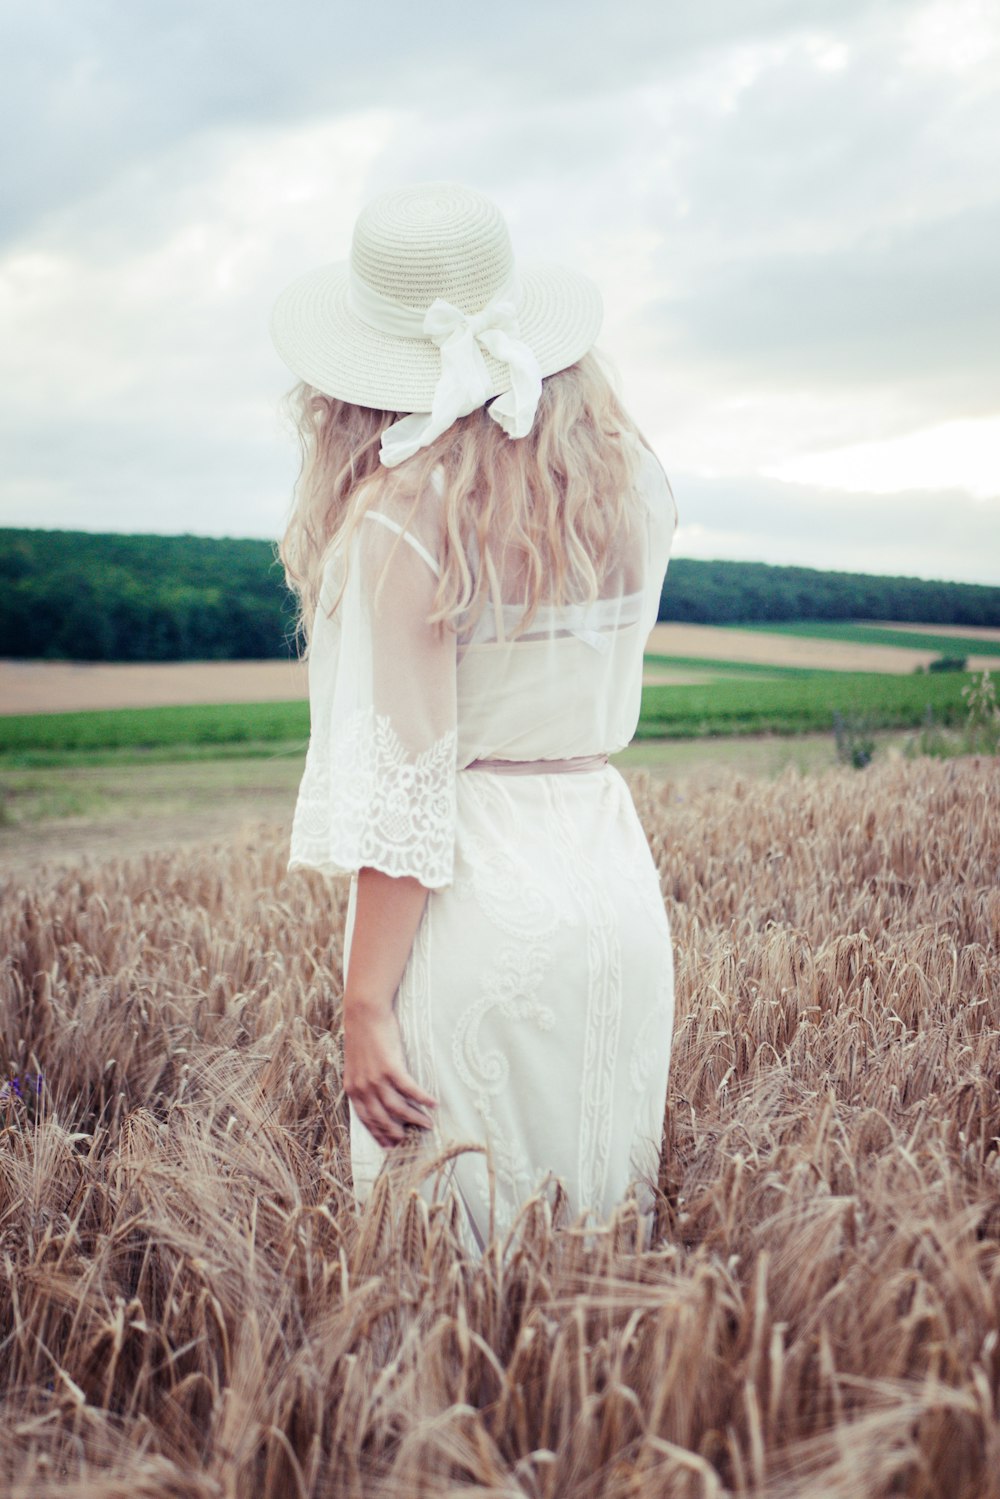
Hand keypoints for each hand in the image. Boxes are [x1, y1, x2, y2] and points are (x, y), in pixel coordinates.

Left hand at [343, 1003, 437, 1149]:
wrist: (364, 1013)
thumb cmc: (362, 1036)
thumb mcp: (356, 1064)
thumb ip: (362, 1081)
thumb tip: (373, 1094)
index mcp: (352, 1088)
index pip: (366, 1119)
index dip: (378, 1133)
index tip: (389, 1145)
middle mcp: (363, 1087)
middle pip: (382, 1118)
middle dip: (396, 1132)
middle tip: (410, 1140)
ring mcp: (376, 1078)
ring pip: (397, 1108)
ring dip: (414, 1118)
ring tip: (428, 1125)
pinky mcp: (390, 1067)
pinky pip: (409, 1089)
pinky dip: (422, 1098)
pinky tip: (434, 1103)